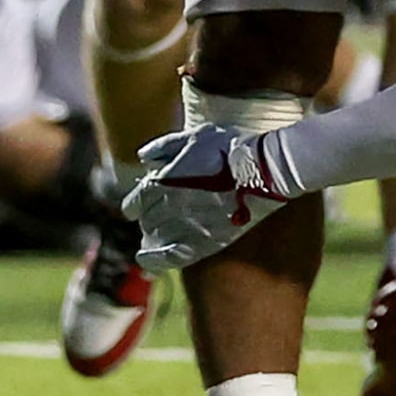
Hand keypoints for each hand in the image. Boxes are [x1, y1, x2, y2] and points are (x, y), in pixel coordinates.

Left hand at [124, 123, 298, 273]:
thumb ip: (164, 147)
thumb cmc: (230, 148)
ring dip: (154, 236)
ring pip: (155, 238)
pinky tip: (146, 258)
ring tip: (160, 234)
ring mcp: (184, 227)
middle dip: (150, 218)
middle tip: (160, 215)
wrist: (262, 169)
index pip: (135, 201)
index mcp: (161, 182)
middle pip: (147, 220)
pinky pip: (168, 258)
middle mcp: (167, 206)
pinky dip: (153, 259)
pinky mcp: (203, 243)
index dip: (134, 205)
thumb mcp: (195, 136)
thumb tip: (143, 158)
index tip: (135, 207)